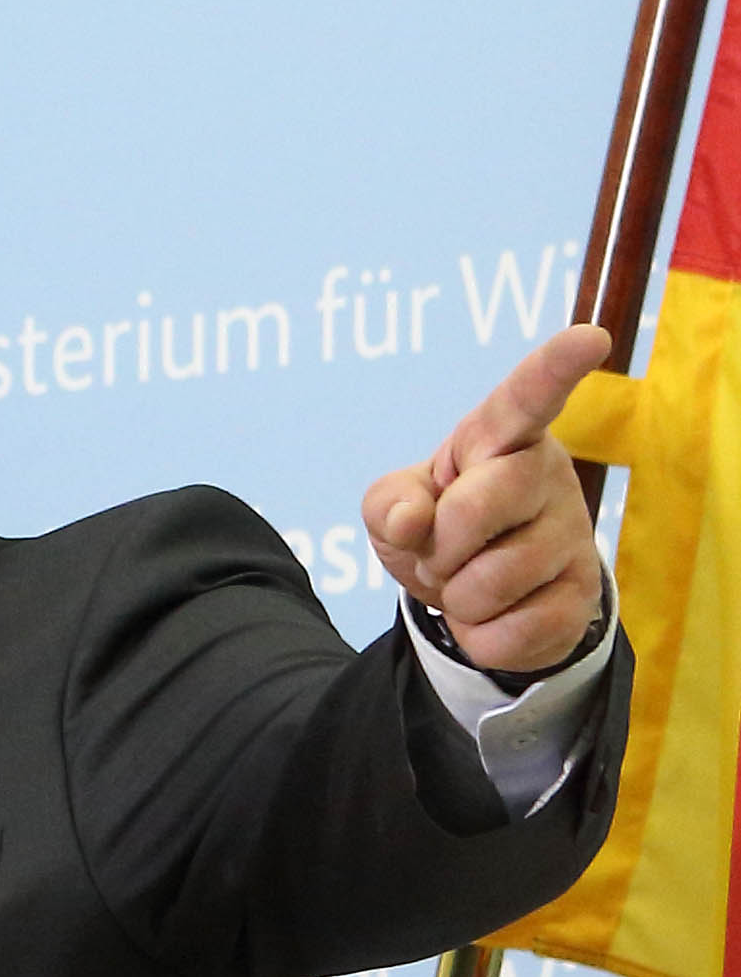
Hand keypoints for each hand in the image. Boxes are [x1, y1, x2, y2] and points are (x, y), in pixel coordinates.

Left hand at [363, 323, 609, 672]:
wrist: (485, 593)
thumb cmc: (441, 525)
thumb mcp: (395, 507)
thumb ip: (387, 503)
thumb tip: (408, 520)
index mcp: (500, 436)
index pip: (526, 398)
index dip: (555, 368)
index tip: (590, 339)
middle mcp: (545, 475)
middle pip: (472, 510)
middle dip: (437, 546)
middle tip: (446, 550)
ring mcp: (572, 534)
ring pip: (488, 583)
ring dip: (458, 596)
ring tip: (473, 579)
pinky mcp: (582, 594)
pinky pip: (510, 633)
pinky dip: (481, 637)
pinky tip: (496, 615)